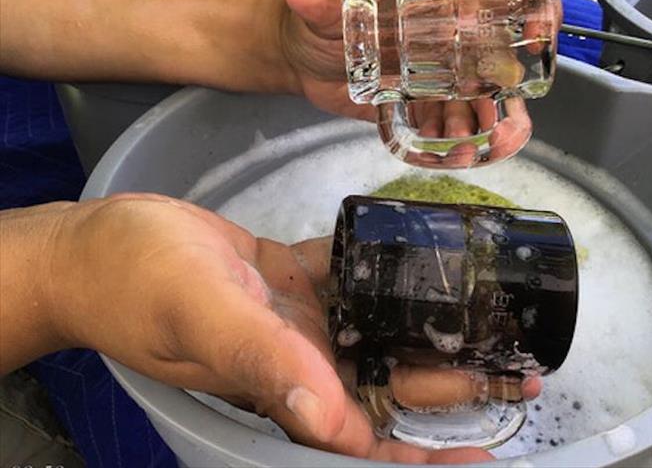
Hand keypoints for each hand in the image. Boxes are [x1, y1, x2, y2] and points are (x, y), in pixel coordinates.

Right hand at [31, 194, 538, 462]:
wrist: (99, 242)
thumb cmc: (137, 282)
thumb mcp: (204, 317)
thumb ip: (266, 362)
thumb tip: (331, 423)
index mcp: (283, 382)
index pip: (368, 432)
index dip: (426, 447)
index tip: (491, 444)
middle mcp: (297, 356)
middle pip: (387, 377)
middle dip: (449, 377)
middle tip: (514, 364)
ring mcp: (293, 316)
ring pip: (373, 324)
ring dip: (422, 321)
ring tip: (480, 308)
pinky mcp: (285, 278)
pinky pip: (345, 274)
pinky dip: (380, 266)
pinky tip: (415, 249)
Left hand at [280, 0, 555, 166]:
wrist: (302, 59)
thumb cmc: (319, 23)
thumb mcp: (322, 10)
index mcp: (437, 7)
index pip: (498, 1)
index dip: (534, 11)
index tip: (543, 32)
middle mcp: (447, 43)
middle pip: (499, 66)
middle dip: (506, 98)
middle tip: (494, 124)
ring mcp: (437, 77)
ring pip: (479, 104)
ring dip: (479, 128)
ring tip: (457, 146)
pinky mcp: (421, 107)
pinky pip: (450, 127)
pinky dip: (453, 144)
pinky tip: (444, 154)